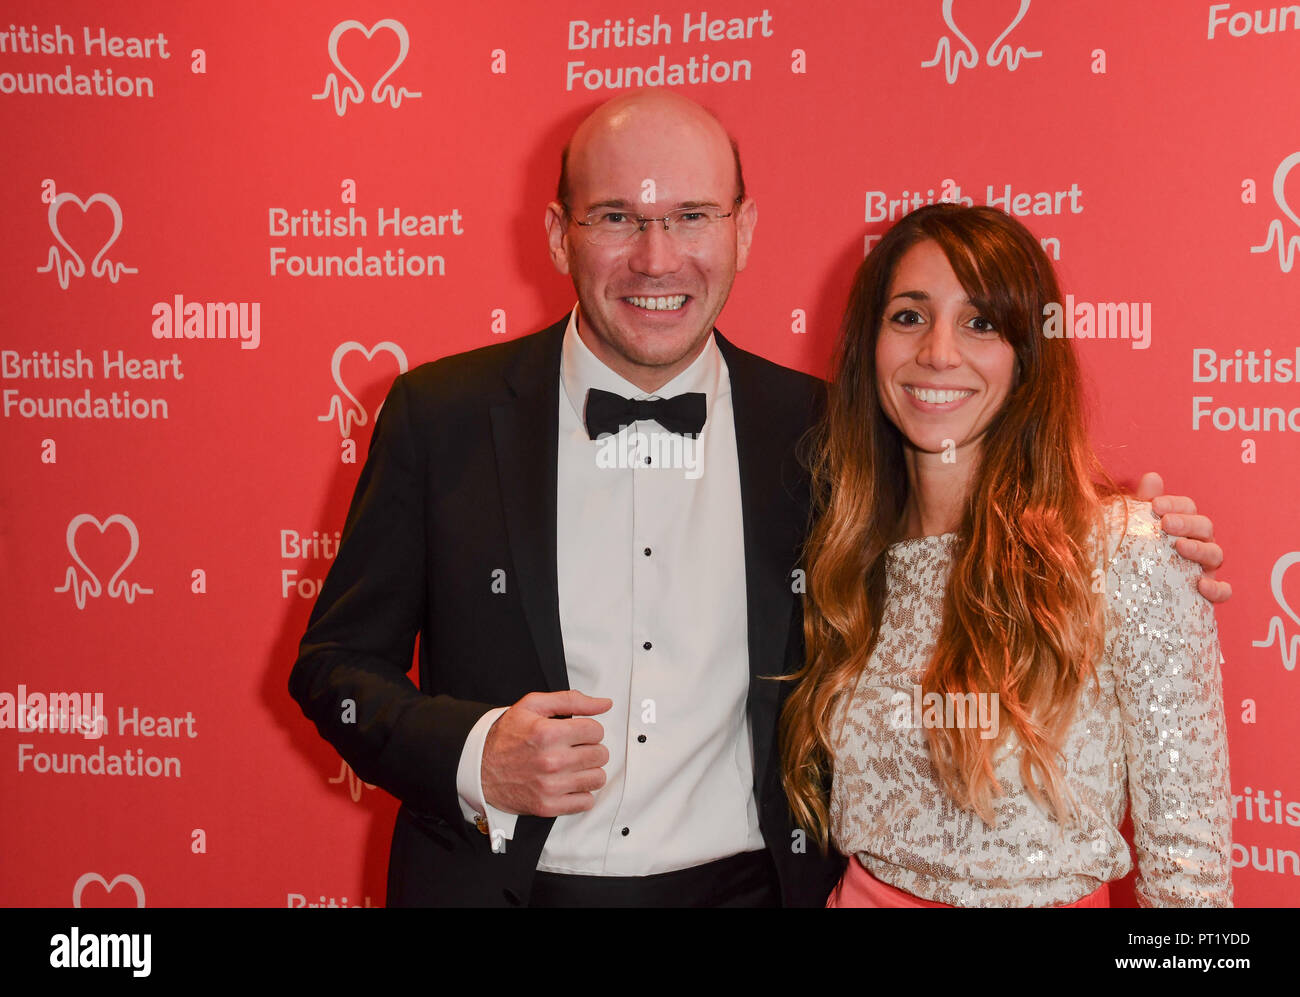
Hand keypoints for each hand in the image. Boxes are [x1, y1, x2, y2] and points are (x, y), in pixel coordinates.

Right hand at [482, 689, 611, 816]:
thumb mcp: (533, 705)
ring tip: (573, 766)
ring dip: (588, 771)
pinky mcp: (548, 806)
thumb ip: (571, 700)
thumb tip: (604, 704)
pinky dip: (581, 793)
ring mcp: (550, 786)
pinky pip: (586, 802)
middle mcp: (551, 761)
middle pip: (600, 754)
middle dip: (590, 748)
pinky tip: (568, 783)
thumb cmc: (505, 736)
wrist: (479, 767)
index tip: (578, 733)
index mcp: (548, 733)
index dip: (588, 729)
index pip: (596, 731)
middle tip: (574, 749)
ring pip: (597, 778)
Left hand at [1136, 472, 1231, 603]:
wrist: (1134, 593)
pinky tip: (1200, 585)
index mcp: (1183, 526)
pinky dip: (1217, 588)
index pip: (1188, 508)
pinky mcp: (1207, 595)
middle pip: (1205, 527)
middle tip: (1165, 524)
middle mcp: (1199, 544)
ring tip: (1180, 546)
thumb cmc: (1137, 555)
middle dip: (1187, 522)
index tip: (1155, 505)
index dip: (1175, 503)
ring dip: (1200, 549)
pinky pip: (1223, 591)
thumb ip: (1145, 504)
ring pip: (1216, 554)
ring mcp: (1205, 568)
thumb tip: (1152, 477)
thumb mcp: (1137, 529)